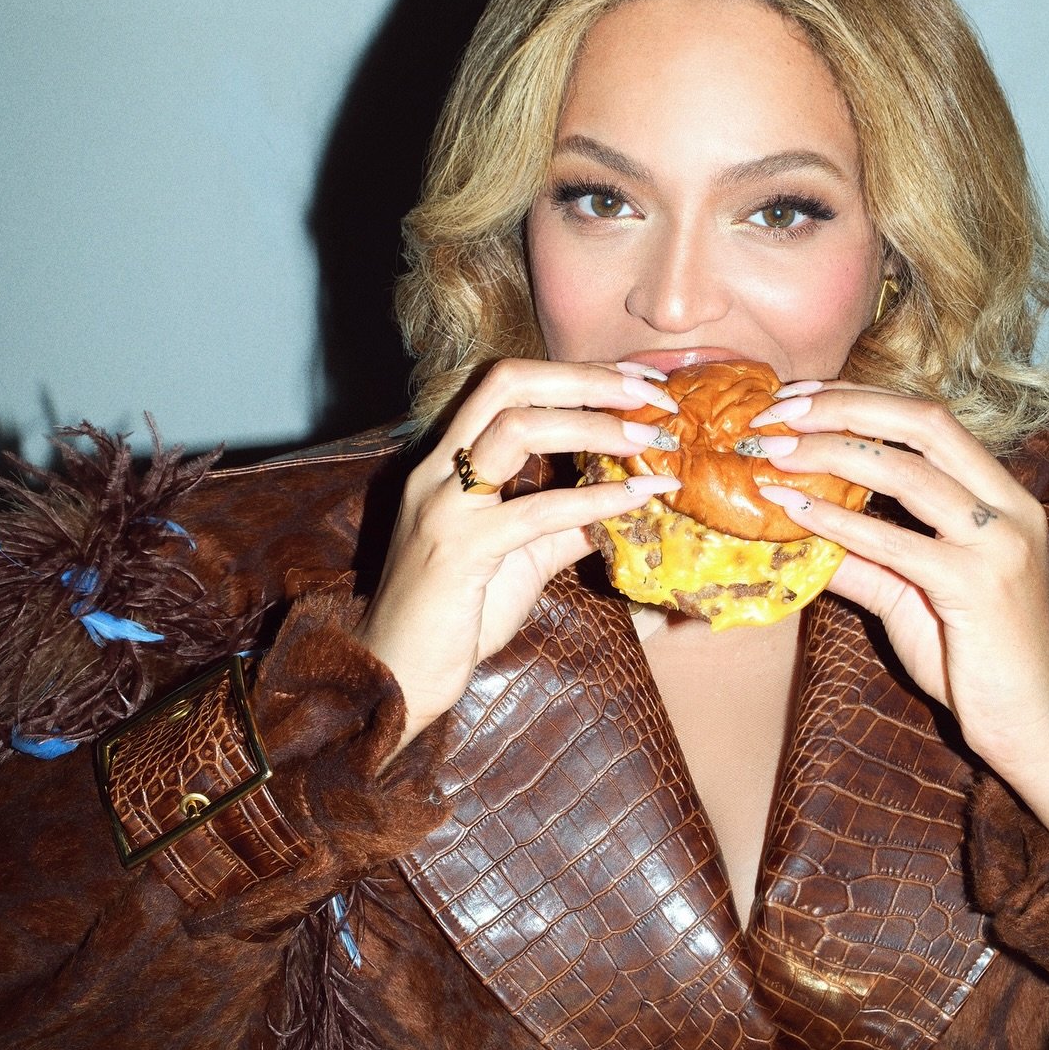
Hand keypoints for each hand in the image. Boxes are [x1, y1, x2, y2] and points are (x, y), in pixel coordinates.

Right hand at [356, 358, 678, 750]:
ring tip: (649, 438)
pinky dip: (594, 499)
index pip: (509, 384)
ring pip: (518, 428)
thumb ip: (569, 524)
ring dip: (594, 426)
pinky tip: (637, 497)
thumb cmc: (455, 616)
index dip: (577, 373)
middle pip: (510, 382)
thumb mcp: (524, 557)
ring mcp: (444, 505)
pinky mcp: (457, 549)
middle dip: (587, 379)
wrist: (395, 676)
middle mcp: (439, 469)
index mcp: (449, 461)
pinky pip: (535, 511)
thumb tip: (630, 499)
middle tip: (653, 395)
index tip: (639, 380)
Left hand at [753, 381, 1048, 860]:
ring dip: (832, 454)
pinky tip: (795, 510)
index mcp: (1003, 494)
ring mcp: (999, 544)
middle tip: (778, 411)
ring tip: (773, 454)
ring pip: (909, 473)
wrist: (1032, 724)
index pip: (930, 420)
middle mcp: (1010, 507)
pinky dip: (840, 520)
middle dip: (845, 408)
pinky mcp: (978, 587)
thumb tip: (797, 527)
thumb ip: (864, 559)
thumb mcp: (912, 595)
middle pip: (924, 425)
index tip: (799, 399)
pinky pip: (897, 543)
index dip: (862, 400)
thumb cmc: (976, 659)